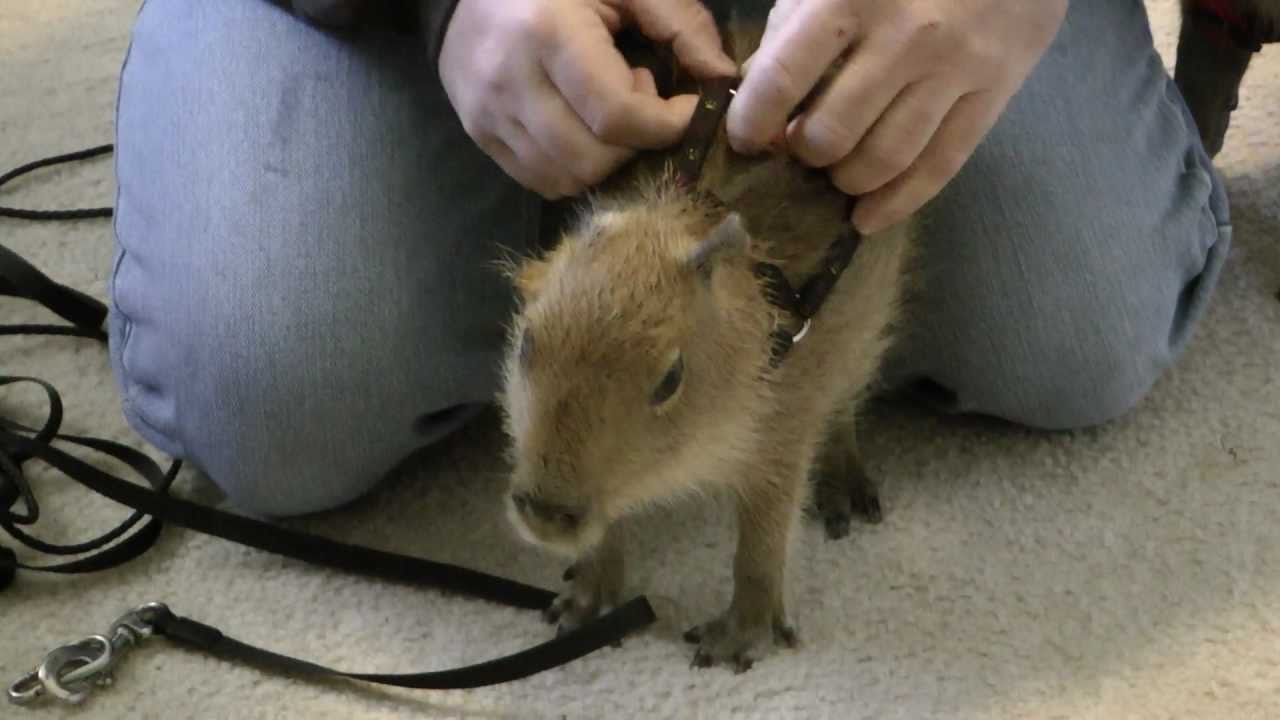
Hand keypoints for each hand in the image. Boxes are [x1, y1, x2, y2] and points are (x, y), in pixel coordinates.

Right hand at [438, 0, 737, 198]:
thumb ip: (680, 23)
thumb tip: (721, 80)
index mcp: (548, 33)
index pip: (616, 116)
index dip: (665, 125)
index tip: (683, 106)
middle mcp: (511, 81)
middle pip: (592, 160)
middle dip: (634, 145)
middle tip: (638, 101)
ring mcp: (489, 114)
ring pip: (566, 180)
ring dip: (605, 160)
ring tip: (606, 112)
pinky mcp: (479, 135)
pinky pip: (540, 182)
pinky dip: (574, 168)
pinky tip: (581, 127)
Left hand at [727, 0, 1067, 232]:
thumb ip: (790, 30)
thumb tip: (753, 98)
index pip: (782, 79)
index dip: (752, 122)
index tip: (745, 140)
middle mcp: (904, 36)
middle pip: (833, 133)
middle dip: (805, 155)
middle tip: (803, 149)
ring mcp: (954, 66)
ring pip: (885, 159)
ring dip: (848, 181)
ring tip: (838, 174)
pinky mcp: (995, 91)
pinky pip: (941, 165)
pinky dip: (898, 202)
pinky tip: (868, 217)